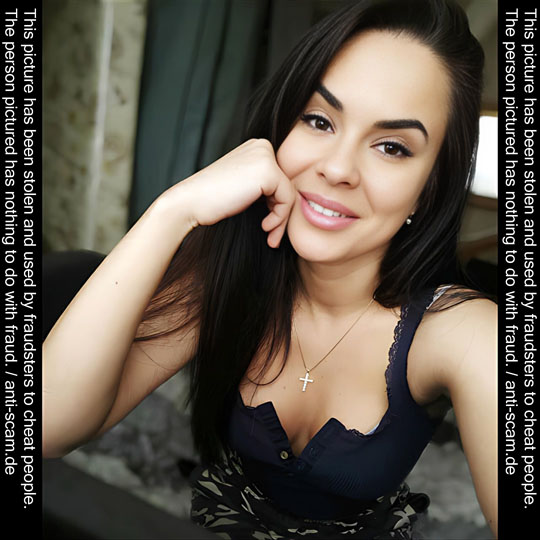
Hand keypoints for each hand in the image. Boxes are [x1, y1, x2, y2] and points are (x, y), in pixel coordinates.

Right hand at [162, 139, 295, 247]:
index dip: (277, 206)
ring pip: (289, 194)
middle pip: (287, 186)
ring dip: (281, 220)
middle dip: (281, 215)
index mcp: (256, 148)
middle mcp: (262, 146)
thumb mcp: (244, 187)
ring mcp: (265, 157)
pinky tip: (265, 227)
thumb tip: (290, 202)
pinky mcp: (267, 172)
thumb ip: (263, 187)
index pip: (280, 179)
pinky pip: (287, 200)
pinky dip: (279, 218)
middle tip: (272, 236)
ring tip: (270, 236)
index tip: (269, 227)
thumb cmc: (213, 201)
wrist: (190, 203)